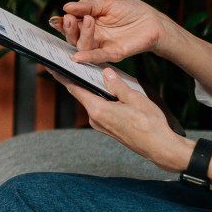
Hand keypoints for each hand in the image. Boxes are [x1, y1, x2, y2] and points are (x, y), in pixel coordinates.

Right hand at [49, 0, 174, 65]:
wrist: (153, 21)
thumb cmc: (131, 11)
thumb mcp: (106, 4)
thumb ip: (87, 6)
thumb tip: (66, 6)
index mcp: (89, 23)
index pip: (72, 25)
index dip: (62, 23)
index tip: (56, 19)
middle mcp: (93, 36)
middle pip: (73, 37)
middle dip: (68, 29)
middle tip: (68, 19)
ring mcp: (102, 46)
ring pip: (83, 46)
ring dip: (81, 36)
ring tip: (88, 20)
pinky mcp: (114, 53)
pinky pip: (98, 57)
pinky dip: (87, 57)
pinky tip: (78, 57)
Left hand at [57, 67, 192, 173]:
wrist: (160, 148)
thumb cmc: (150, 124)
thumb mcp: (135, 98)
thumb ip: (117, 85)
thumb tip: (105, 72)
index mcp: (98, 110)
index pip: (75, 89)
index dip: (62, 76)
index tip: (50, 66)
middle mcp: (95, 119)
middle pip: (82, 94)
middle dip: (77, 79)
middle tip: (71, 63)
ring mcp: (101, 125)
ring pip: (92, 101)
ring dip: (91, 88)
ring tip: (91, 72)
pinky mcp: (108, 128)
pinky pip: (99, 108)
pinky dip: (99, 97)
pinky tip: (106, 89)